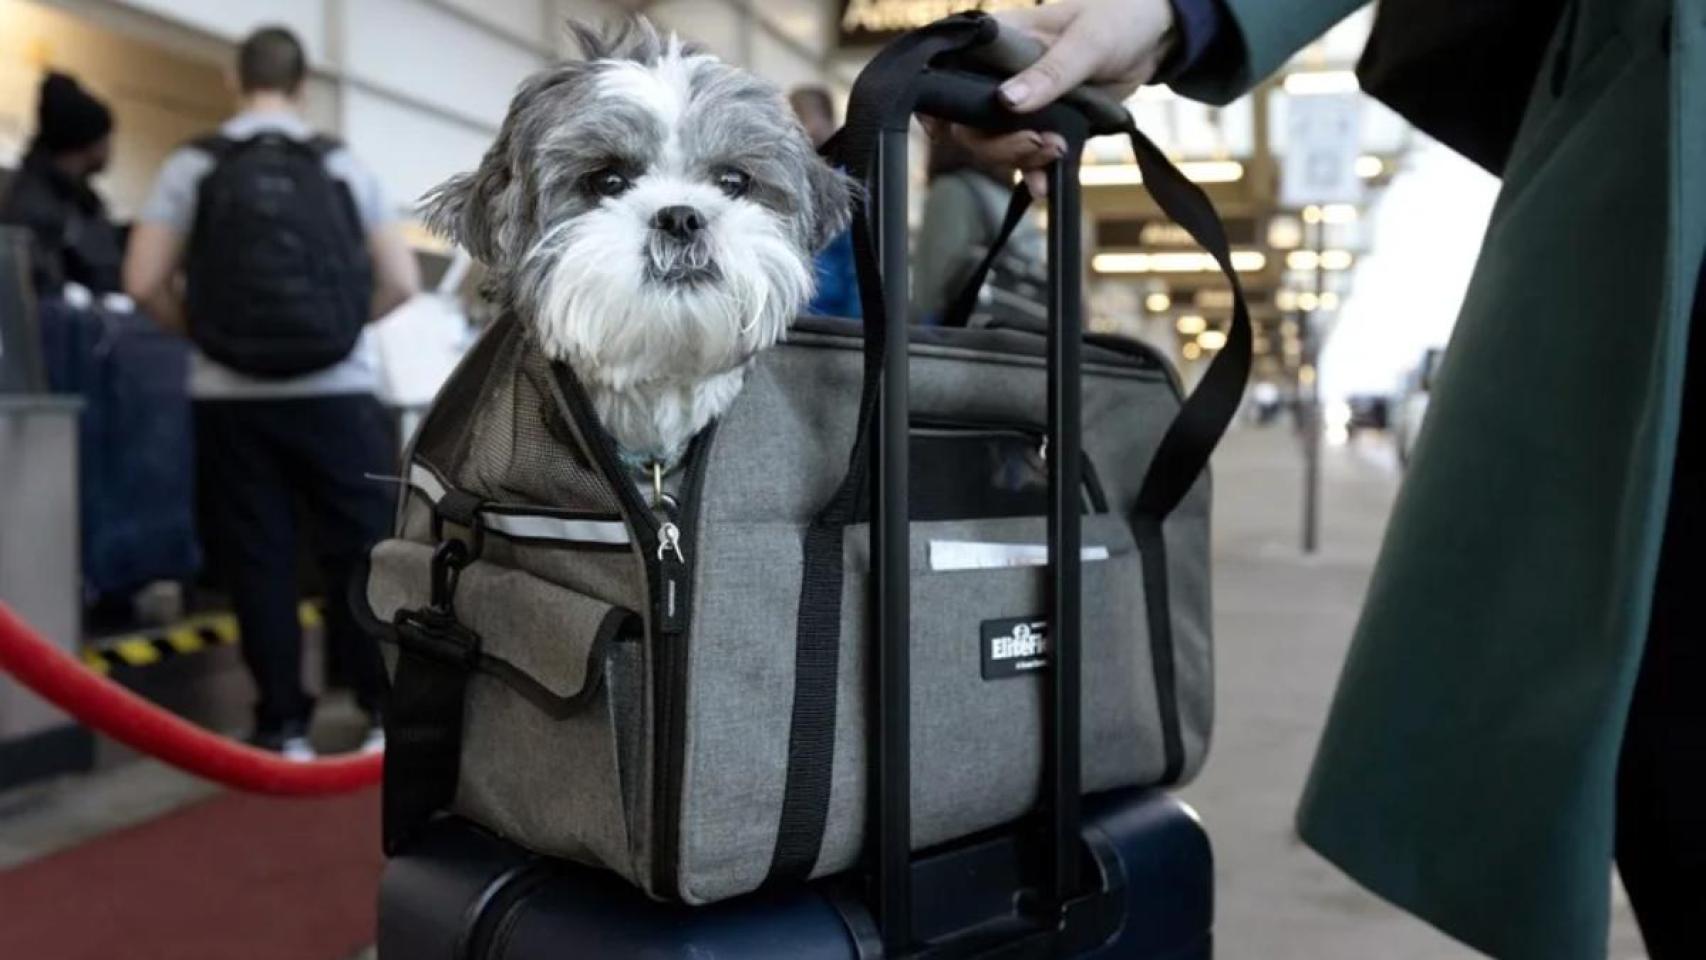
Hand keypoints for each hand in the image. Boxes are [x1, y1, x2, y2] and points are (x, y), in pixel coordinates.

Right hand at [925, 0, 1177, 195]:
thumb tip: (1006, 101)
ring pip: (998, 145)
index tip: (949, 131)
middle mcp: (1000, 76)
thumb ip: (1048, 73)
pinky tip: (1047, 186)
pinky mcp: (1045, 124)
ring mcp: (1021, 104)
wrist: (1157, 37)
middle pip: (970, 124)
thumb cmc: (1118, 18)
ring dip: (1021, 159)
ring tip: (1058, 150)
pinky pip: (1029, 157)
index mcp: (997, 43)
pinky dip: (1036, 174)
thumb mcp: (1087, 42)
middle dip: (997, 144)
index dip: (939, 106)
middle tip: (1037, 143)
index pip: (949, 74)